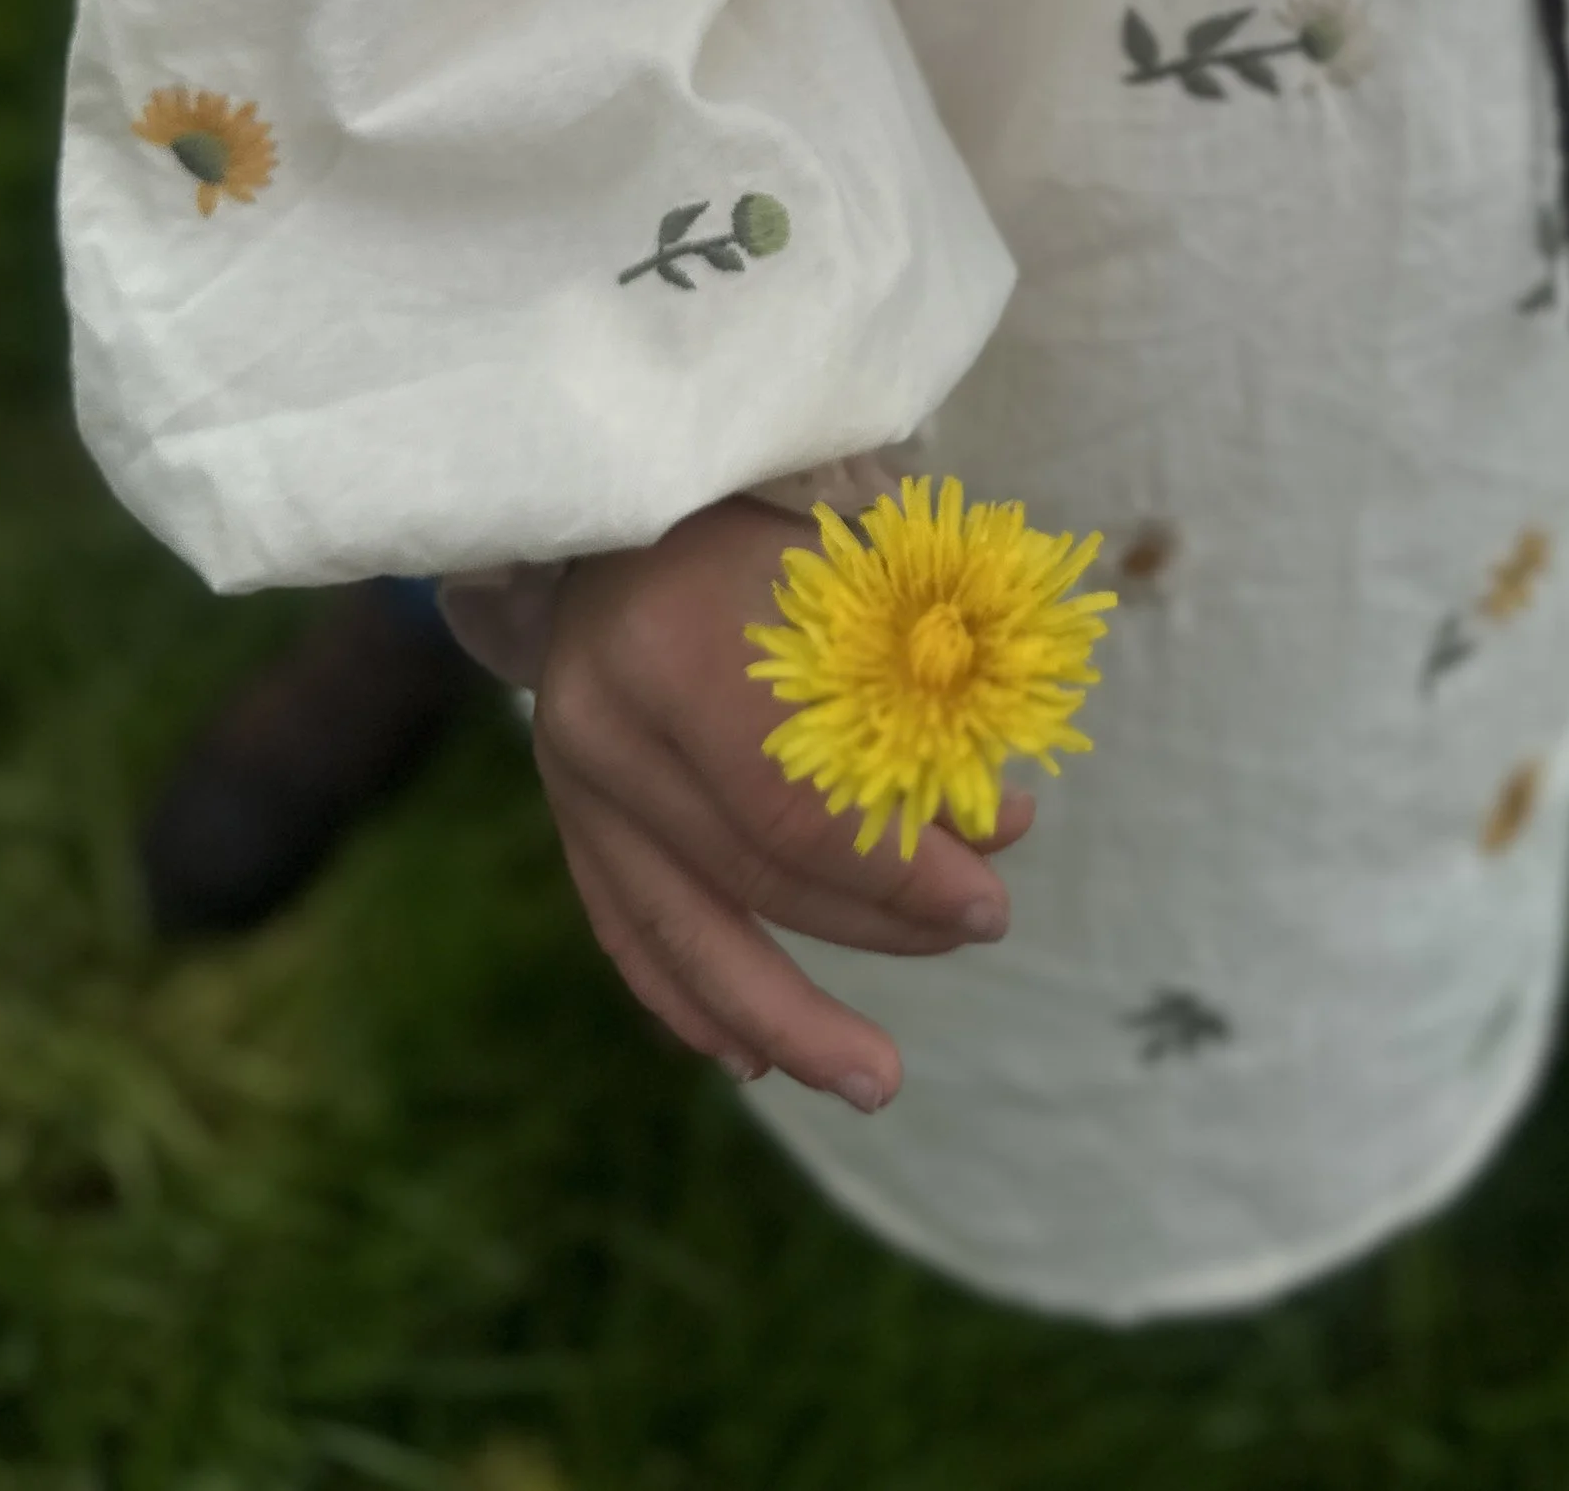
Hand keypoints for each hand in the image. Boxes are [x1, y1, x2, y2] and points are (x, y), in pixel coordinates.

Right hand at [534, 495, 1032, 1109]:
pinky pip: (624, 929)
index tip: (991, 900)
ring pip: (681, 932)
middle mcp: (604, 722)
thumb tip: (1004, 824)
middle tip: (983, 932)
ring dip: (783, 1019)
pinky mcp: (564, 807)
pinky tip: (750, 1056)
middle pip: (752, 875)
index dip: (897, 872)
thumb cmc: (763, 514)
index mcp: (674, 647)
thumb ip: (925, 684)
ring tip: (875, 1081)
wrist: (623, 487)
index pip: (794, 807)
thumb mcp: (847, 567)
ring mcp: (570, 774)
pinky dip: (688, 998)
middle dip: (879, 923)